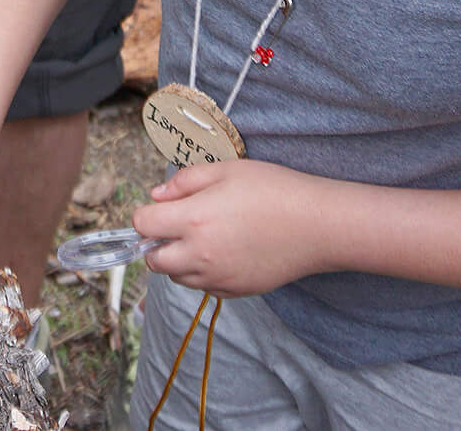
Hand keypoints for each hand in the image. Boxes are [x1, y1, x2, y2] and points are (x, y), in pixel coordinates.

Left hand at [131, 160, 335, 297]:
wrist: (317, 225)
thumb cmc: (273, 190)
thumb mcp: (225, 170)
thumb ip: (184, 181)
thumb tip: (156, 195)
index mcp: (193, 220)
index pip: (143, 225)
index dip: (147, 214)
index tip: (162, 208)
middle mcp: (200, 255)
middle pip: (153, 261)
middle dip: (156, 244)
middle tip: (176, 226)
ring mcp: (218, 278)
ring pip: (177, 277)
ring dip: (178, 260)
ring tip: (204, 237)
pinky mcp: (236, 291)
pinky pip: (204, 287)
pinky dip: (203, 273)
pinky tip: (223, 252)